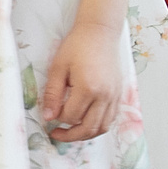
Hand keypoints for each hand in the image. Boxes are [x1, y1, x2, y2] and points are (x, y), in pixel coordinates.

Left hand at [38, 19, 128, 143]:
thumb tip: (48, 117)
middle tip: (56, 134)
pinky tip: (85, 122)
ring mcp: (114, 97)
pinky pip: (110, 119)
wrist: (100, 33)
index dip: (57, 118)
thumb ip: (52, 94)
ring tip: (70, 132)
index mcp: (88, 88)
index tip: (50, 112)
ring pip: (102, 128)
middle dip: (70, 135)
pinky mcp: (118, 95)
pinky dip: (98, 126)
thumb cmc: (77, 46)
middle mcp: (104, 96)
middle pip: (88, 128)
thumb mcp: (58, 68)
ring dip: (85, 134)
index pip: (70, 116)